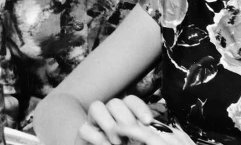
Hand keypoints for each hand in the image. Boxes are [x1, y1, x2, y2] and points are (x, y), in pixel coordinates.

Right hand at [79, 96, 193, 144]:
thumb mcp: (138, 141)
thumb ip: (144, 133)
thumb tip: (157, 129)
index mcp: (124, 113)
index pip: (131, 100)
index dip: (139, 108)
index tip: (148, 121)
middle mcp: (108, 113)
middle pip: (115, 102)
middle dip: (125, 118)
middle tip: (132, 135)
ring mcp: (94, 122)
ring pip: (97, 107)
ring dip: (109, 124)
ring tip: (118, 143)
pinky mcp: (83, 133)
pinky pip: (84, 128)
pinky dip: (96, 137)